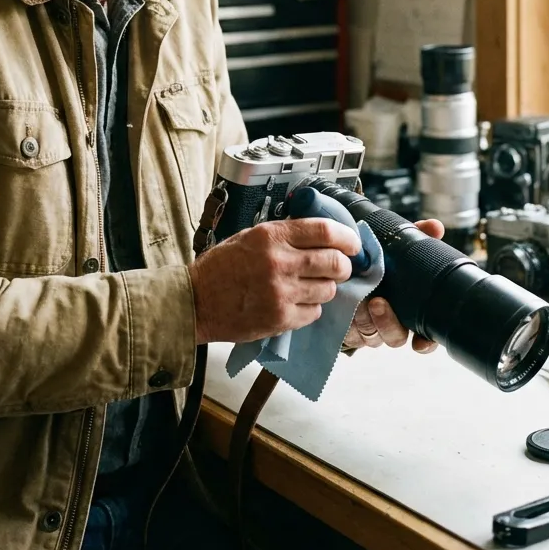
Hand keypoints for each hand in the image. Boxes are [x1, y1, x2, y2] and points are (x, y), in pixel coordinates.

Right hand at [189, 219, 359, 344]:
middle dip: (343, 266)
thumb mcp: (250, 237)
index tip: (353, 244)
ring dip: (325, 288)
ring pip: (328, 289)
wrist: (195, 301)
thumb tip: (321, 236)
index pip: (325, 231)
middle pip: (335, 262)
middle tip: (338, 268)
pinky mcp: (280, 318)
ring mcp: (281, 292)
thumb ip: (284, 235)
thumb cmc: (221, 267)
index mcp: (271, 236)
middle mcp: (279, 262)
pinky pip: (314, 312)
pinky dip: (310, 308)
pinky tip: (295, 303)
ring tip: (309, 287)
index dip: (347, 238)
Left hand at [342, 219, 443, 354]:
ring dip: (364, 317)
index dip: (426, 342)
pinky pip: (351, 332)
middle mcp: (393, 324)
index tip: (420, 342)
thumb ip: (417, 237)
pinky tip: (346, 303)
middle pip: (396, 337)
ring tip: (358, 296)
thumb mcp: (398, 247)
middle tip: (377, 302)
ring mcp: (370, 328)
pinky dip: (349, 319)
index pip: (425, 336)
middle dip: (387, 323)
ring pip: (371, 334)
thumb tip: (435, 227)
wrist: (349, 262)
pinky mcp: (350, 328)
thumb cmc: (382, 260)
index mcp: (411, 311)